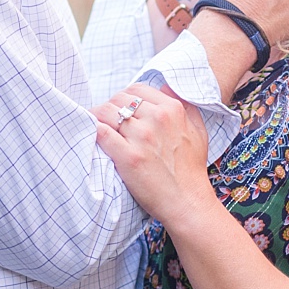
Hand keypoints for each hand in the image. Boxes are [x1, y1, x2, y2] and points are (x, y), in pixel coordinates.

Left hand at [94, 83, 216, 225]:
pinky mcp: (127, 156)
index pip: (137, 89)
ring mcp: (141, 137)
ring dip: (97, 118)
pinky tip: (91, 135)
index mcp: (173, 109)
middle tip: (107, 122)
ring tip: (96, 128)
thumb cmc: (191, 169)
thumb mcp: (197, 131)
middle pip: (119, 99)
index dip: (125, 99)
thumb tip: (167, 87)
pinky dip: (92, 130)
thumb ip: (186, 105)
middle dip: (110, 108)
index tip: (121, 111)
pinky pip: (100, 132)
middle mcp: (157, 119)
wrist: (187, 202)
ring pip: (106, 112)